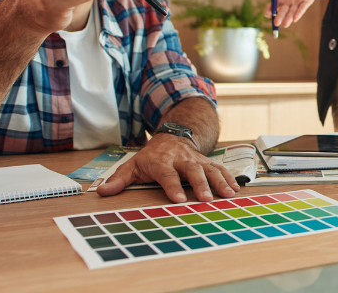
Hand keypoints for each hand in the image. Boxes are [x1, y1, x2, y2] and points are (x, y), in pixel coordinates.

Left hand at [95, 134, 239, 202]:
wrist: (173, 136)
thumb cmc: (151, 156)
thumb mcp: (132, 165)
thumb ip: (119, 180)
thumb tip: (102, 192)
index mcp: (162, 161)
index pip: (167, 175)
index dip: (172, 187)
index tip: (178, 200)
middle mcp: (182, 159)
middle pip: (192, 171)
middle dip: (200, 185)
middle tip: (206, 199)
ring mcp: (196, 160)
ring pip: (210, 169)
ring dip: (220, 182)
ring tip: (228, 194)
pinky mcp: (207, 161)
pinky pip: (220, 168)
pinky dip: (229, 177)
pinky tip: (235, 188)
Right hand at [263, 0, 329, 27]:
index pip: (273, 7)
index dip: (270, 11)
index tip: (267, 14)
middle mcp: (288, 3)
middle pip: (283, 12)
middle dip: (279, 17)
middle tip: (276, 23)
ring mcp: (297, 3)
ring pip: (292, 12)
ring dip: (288, 18)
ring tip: (285, 24)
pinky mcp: (306, 1)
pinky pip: (302, 8)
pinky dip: (298, 13)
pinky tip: (294, 19)